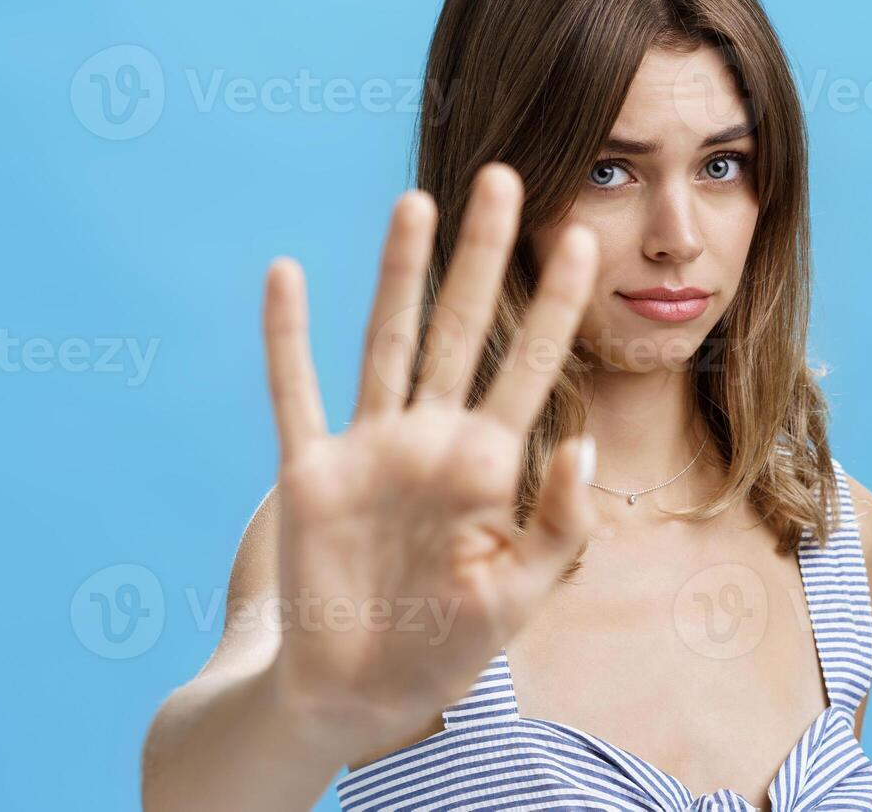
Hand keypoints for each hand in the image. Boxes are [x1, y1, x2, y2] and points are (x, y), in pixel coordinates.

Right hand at [254, 163, 598, 754]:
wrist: (361, 693)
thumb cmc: (448, 644)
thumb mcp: (519, 593)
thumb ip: (559, 526)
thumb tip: (582, 446)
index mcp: (490, 464)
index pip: (532, 365)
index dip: (557, 306)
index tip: (583, 240)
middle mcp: (431, 439)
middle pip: (464, 327)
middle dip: (484, 255)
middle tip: (507, 177)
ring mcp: (370, 448)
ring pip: (387, 340)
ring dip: (399, 273)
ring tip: (417, 201)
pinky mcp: (311, 473)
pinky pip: (296, 392)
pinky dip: (288, 336)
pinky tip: (288, 274)